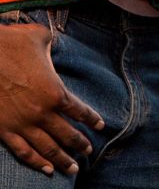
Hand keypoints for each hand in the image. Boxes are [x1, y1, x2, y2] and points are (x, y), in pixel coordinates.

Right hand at [0, 23, 103, 176]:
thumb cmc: (12, 43)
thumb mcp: (41, 38)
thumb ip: (53, 44)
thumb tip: (55, 40)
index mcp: (55, 91)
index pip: (79, 110)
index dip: (91, 119)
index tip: (100, 126)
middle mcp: (42, 112)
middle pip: (66, 134)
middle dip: (79, 144)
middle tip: (89, 151)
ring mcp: (22, 124)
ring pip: (47, 148)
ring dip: (62, 159)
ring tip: (73, 167)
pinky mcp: (4, 131)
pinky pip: (23, 152)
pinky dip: (36, 162)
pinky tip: (46, 169)